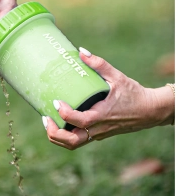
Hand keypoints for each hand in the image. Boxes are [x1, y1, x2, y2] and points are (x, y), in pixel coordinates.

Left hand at [43, 47, 174, 149]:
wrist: (150, 111)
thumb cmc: (134, 93)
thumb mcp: (118, 76)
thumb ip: (99, 64)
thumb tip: (81, 51)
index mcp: (103, 115)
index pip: (80, 121)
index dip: (65, 114)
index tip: (56, 102)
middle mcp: (99, 128)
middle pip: (72, 141)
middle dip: (54, 133)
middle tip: (45, 117)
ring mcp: (98, 134)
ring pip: (73, 144)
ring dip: (57, 137)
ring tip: (48, 121)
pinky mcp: (98, 135)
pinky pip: (78, 140)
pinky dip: (65, 135)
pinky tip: (59, 121)